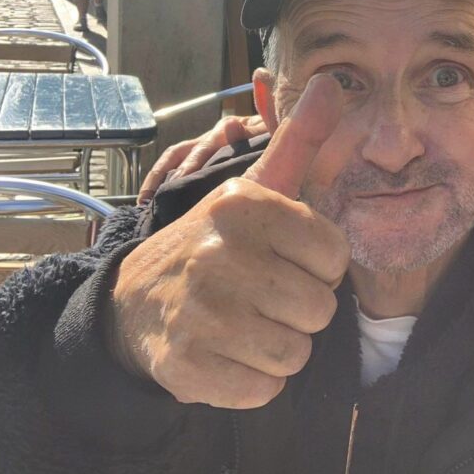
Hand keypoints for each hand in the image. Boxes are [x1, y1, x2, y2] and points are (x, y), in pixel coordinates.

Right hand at [108, 74, 348, 408]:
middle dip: (300, 308)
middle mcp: (218, 253)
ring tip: (247, 322)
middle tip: (262, 294)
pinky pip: (266, 390)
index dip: (318, 265)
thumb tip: (330, 82)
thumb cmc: (219, 242)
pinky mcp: (185, 366)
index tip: (284, 258)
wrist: (137, 300)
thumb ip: (300, 139)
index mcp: (245, 205)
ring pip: (297, 353)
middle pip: (320, 309)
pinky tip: (228, 352)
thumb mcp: (258, 187)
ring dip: (280, 345)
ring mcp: (199, 311)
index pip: (336, 256)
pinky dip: (254, 380)